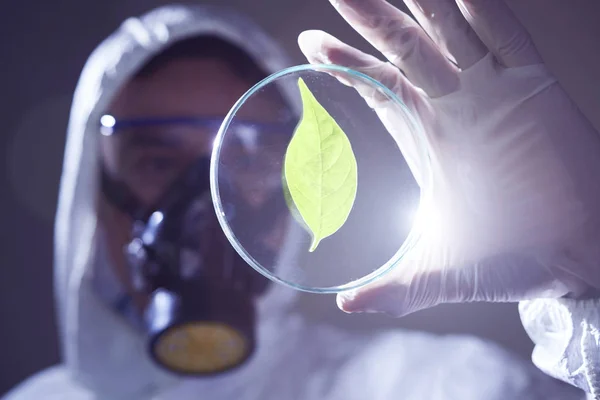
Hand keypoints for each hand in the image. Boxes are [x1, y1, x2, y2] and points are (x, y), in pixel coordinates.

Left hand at [298, 0, 599, 315]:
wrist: (574, 260)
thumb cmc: (510, 261)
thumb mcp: (437, 272)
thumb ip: (392, 290)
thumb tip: (345, 308)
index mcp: (430, 140)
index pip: (380, 89)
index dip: (348, 64)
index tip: (310, 44)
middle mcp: (457, 109)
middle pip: (404, 51)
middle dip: (370, 21)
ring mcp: (493, 94)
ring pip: (447, 34)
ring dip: (418, 5)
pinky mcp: (532, 90)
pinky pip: (504, 37)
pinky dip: (481, 11)